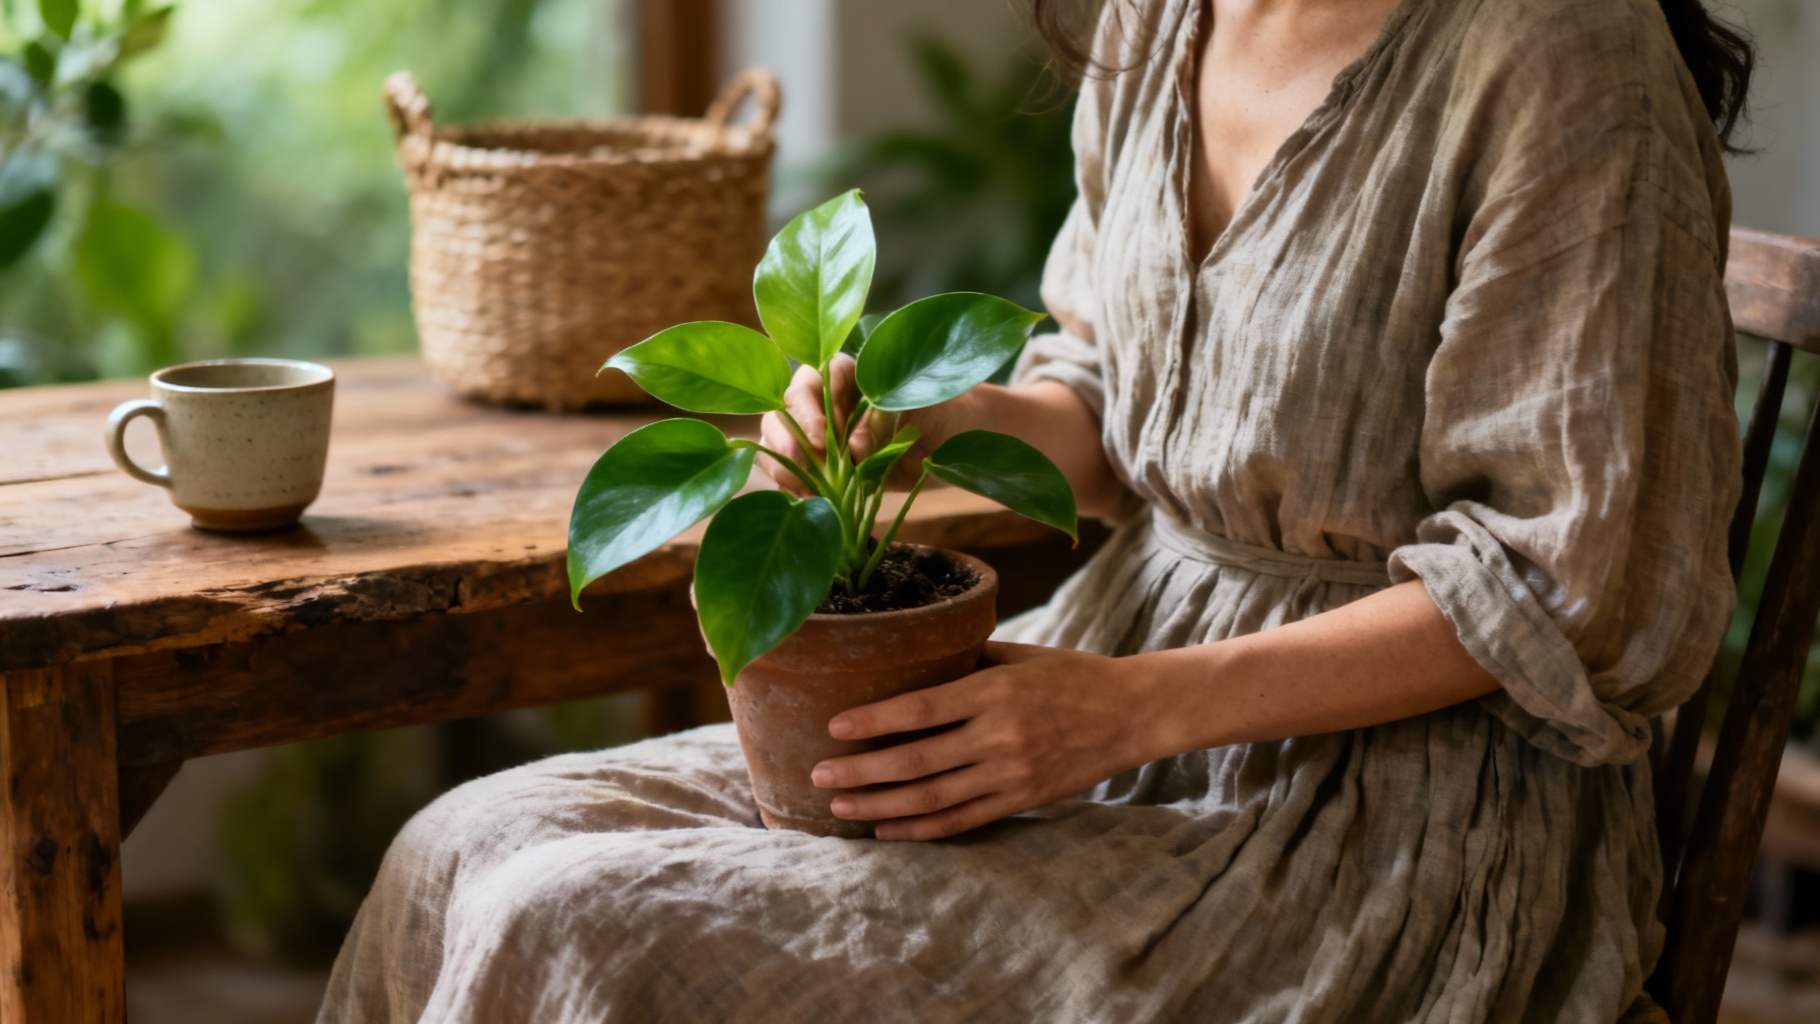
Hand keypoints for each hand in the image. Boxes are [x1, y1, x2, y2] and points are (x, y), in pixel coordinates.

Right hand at [756, 354, 985, 493]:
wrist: (958, 439)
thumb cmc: (944, 411)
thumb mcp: (923, 407)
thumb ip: (885, 420)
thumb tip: (853, 449)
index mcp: (852, 375)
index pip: (815, 379)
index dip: (809, 406)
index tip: (820, 436)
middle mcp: (829, 400)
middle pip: (786, 407)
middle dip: (787, 435)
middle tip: (803, 464)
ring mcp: (822, 433)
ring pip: (779, 436)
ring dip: (782, 461)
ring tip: (802, 487)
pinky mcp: (824, 464)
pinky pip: (790, 468)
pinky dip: (790, 484)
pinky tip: (807, 500)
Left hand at [809, 641, 1161, 839]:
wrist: (1131, 713)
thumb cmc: (1070, 674)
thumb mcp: (1020, 655)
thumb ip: (967, 660)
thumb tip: (910, 657)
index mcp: (995, 691)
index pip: (920, 708)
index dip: (873, 720)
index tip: (833, 726)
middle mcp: (1000, 735)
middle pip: (916, 760)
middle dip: (861, 771)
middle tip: (819, 776)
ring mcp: (1011, 773)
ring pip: (933, 798)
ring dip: (880, 806)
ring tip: (840, 808)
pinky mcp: (1022, 800)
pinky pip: (962, 821)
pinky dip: (920, 830)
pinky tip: (886, 830)